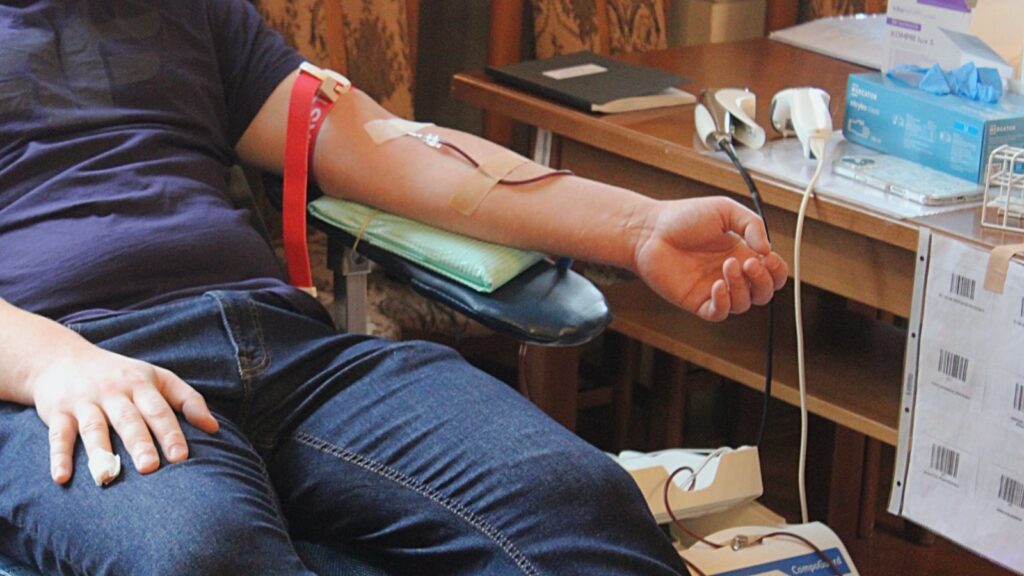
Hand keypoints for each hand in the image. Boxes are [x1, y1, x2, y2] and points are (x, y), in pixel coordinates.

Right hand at [30, 345, 218, 483]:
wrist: (60, 358)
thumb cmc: (120, 374)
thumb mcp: (156, 377)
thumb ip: (187, 400)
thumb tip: (214, 428)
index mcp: (141, 384)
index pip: (159, 410)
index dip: (170, 432)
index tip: (182, 457)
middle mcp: (113, 392)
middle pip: (128, 420)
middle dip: (139, 443)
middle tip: (151, 468)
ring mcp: (84, 402)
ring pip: (94, 429)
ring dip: (100, 453)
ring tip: (107, 477)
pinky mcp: (57, 413)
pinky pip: (58, 436)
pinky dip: (58, 457)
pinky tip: (61, 478)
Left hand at [633, 196, 787, 321]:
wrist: (649, 230)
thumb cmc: (683, 218)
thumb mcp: (725, 210)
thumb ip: (752, 225)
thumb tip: (767, 250)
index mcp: (741, 253)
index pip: (773, 272)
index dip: (777, 270)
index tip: (768, 257)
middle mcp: (730, 273)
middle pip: (763, 293)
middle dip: (763, 280)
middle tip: (749, 263)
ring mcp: (714, 289)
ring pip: (744, 304)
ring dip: (742, 287)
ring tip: (727, 265)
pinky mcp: (696, 301)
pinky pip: (719, 313)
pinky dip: (724, 302)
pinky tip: (718, 285)